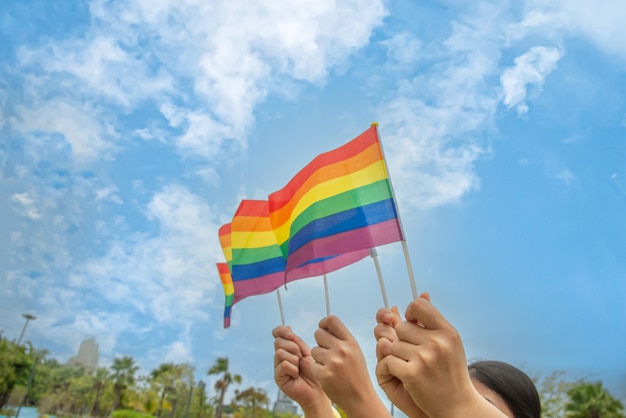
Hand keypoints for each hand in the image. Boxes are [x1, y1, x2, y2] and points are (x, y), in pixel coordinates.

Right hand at [273, 325, 332, 416]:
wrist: (319, 390)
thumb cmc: (316, 371)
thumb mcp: (307, 352)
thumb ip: (296, 341)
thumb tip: (287, 327)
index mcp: (287, 348)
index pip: (277, 334)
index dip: (282, 331)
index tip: (291, 334)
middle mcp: (280, 356)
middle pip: (278, 341)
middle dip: (292, 346)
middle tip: (300, 356)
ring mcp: (278, 367)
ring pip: (280, 352)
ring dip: (294, 358)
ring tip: (300, 367)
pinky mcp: (278, 377)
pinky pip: (282, 364)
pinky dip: (292, 368)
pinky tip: (297, 374)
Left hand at [310, 316, 390, 417]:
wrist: (360, 398)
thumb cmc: (356, 373)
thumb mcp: (355, 352)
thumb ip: (341, 338)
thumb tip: (324, 324)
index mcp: (351, 342)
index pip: (331, 320)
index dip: (323, 323)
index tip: (323, 330)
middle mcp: (342, 349)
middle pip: (318, 333)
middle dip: (320, 342)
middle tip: (327, 352)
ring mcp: (333, 362)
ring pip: (313, 350)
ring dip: (318, 358)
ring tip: (330, 367)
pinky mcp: (324, 374)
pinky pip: (311, 364)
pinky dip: (317, 370)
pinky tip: (327, 376)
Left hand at [378, 298, 506, 417]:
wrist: (458, 407)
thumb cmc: (451, 373)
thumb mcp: (449, 343)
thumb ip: (433, 320)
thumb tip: (422, 293)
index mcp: (448, 332)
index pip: (419, 305)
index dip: (411, 313)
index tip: (413, 324)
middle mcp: (437, 342)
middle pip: (401, 327)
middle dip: (402, 340)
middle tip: (413, 354)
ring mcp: (424, 358)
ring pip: (392, 345)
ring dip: (396, 356)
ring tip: (411, 367)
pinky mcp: (412, 374)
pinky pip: (387, 361)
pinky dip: (390, 369)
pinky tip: (403, 376)